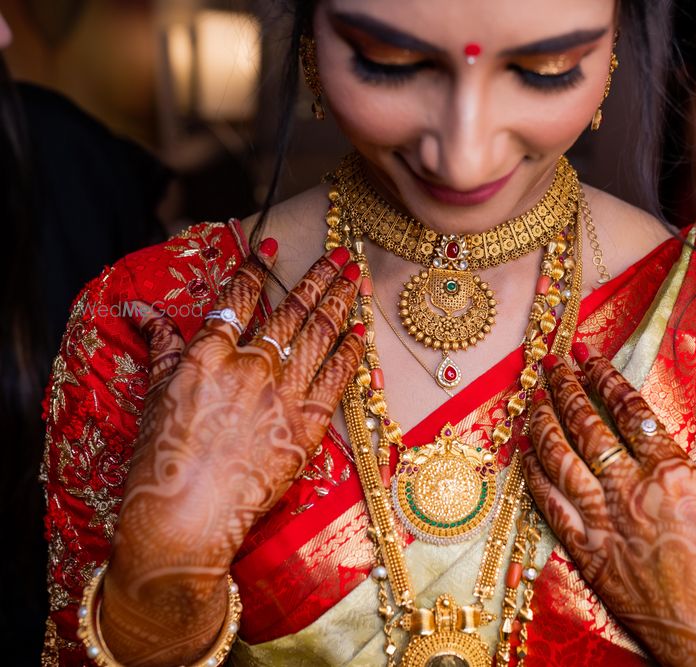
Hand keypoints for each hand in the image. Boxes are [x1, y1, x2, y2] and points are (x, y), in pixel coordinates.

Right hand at [102, 241, 363, 664]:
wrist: (184, 519)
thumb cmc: (161, 463)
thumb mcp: (154, 397)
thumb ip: (162, 347)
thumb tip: (139, 309)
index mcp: (209, 355)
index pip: (239, 299)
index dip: (257, 269)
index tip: (271, 248)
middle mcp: (251, 366)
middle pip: (290, 311)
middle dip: (317, 278)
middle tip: (339, 255)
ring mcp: (283, 395)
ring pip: (318, 335)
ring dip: (340, 302)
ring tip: (355, 278)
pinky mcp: (307, 427)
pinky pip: (335, 379)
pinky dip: (349, 351)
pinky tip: (360, 332)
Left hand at [524, 343, 695, 666]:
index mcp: (672, 474)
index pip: (630, 411)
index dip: (605, 377)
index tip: (588, 354)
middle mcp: (632, 491)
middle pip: (588, 426)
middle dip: (565, 388)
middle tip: (551, 362)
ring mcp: (604, 522)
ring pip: (561, 459)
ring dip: (543, 423)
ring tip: (533, 396)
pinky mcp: (586, 553)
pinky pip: (550, 505)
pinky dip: (534, 475)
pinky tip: (525, 454)